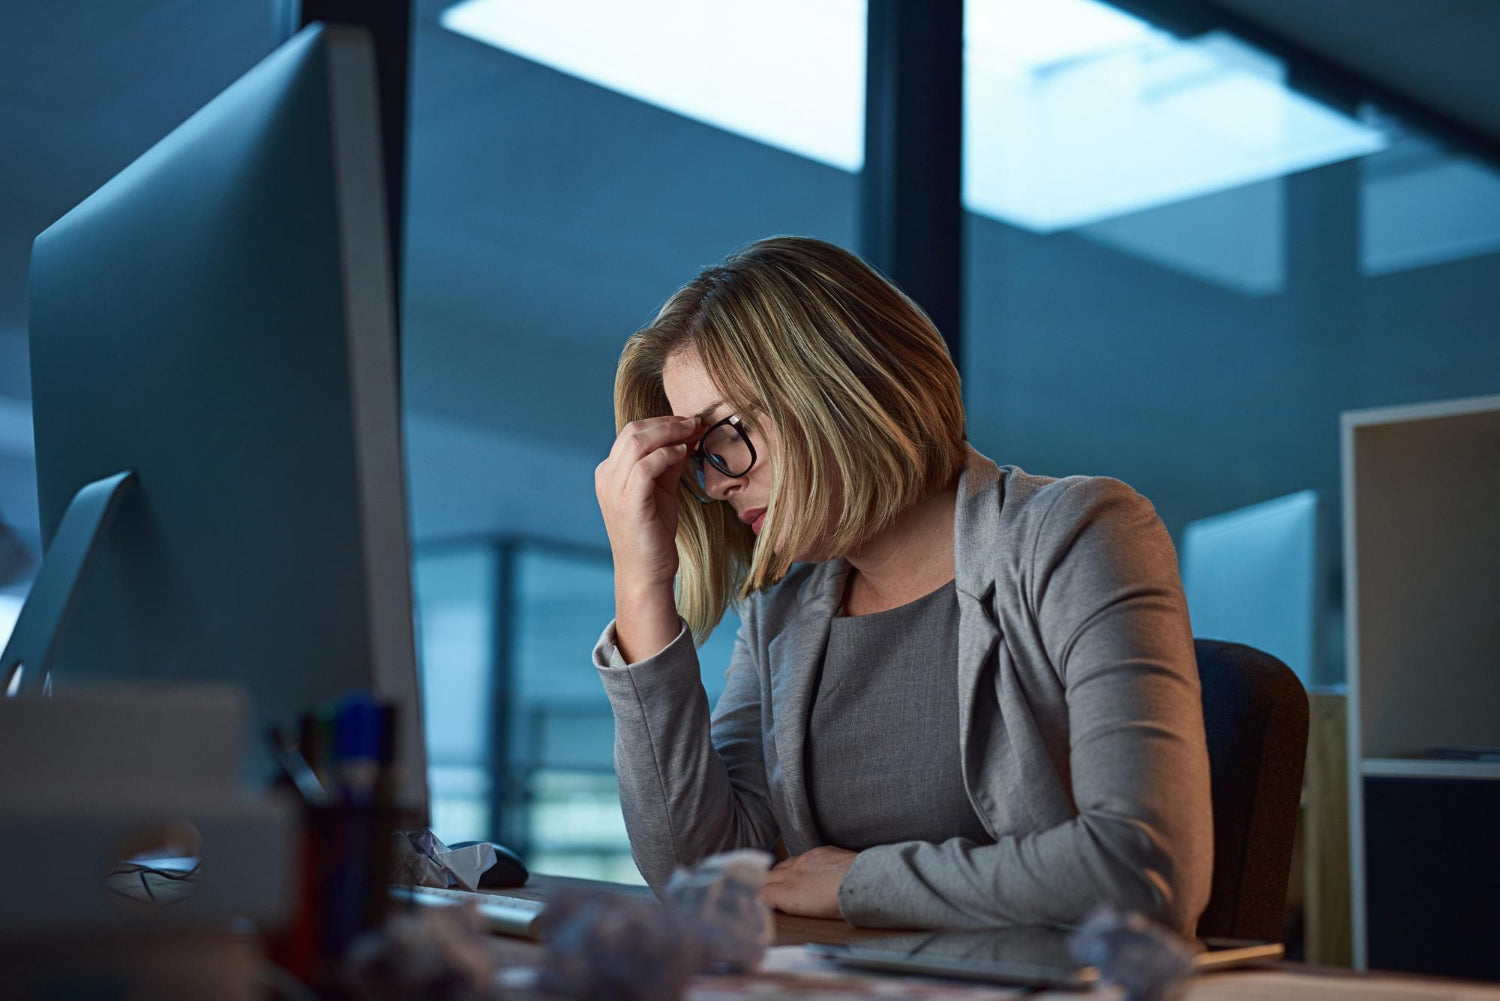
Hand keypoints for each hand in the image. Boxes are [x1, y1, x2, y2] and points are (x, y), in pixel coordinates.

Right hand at [595, 415, 700, 660]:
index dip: (663, 422)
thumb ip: (668, 464)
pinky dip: (667, 454)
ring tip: (694, 432)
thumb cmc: (653, 534)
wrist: (646, 573)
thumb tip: (686, 437)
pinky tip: (684, 454)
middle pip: (634, 431)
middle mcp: (606, 476)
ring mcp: (614, 489)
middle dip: (668, 422)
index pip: (632, 433)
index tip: (690, 421)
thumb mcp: (661, 491)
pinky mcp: (628, 501)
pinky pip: (646, 465)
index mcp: (610, 472)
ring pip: (638, 442)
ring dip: (670, 432)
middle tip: (696, 421)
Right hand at [761, 846, 857, 919]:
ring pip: (781, 865)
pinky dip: (795, 865)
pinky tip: (800, 870)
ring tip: (775, 881)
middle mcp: (793, 874)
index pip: (762, 892)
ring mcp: (806, 860)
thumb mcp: (813, 916)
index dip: (754, 896)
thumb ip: (790, 907)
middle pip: (767, 876)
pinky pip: (799, 857)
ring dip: (776, 873)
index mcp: (789, 893)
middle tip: (757, 890)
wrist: (865, 881)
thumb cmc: (844, 906)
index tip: (751, 900)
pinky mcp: (819, 851)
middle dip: (760, 883)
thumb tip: (777, 904)